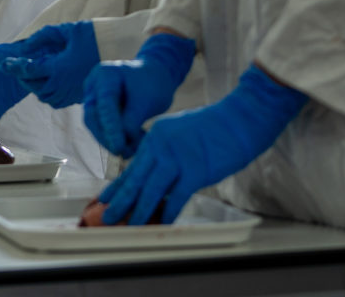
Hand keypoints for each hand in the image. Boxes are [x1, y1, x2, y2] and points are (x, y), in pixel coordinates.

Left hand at [1, 21, 99, 107]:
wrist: (121, 48)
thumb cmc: (95, 36)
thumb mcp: (67, 30)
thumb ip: (44, 36)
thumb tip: (26, 45)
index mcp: (59, 68)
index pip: (28, 70)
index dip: (13, 66)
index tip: (3, 64)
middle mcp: (63, 84)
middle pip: (33, 86)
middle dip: (23, 76)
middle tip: (18, 66)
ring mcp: (71, 93)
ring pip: (43, 96)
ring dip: (35, 85)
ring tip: (34, 73)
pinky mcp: (78, 97)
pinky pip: (55, 100)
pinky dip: (47, 92)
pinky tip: (49, 81)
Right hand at [81, 32, 194, 156]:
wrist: (156, 77)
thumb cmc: (153, 84)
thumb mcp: (146, 101)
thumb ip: (131, 120)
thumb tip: (119, 145)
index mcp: (105, 75)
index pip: (104, 105)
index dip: (111, 128)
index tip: (119, 147)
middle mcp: (94, 85)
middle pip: (92, 117)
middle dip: (106, 138)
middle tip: (123, 152)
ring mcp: (94, 98)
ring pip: (95, 126)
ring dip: (111, 142)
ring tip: (132, 149)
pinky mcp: (99, 111)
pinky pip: (102, 129)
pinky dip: (115, 139)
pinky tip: (133, 144)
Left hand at [97, 65, 306, 225]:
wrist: (239, 119)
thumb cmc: (214, 128)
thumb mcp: (180, 133)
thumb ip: (165, 153)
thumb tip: (154, 177)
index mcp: (156, 136)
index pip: (132, 165)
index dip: (118, 184)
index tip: (105, 197)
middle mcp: (161, 145)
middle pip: (136, 179)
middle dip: (120, 201)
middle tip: (107, 216)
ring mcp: (177, 157)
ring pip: (152, 190)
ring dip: (139, 211)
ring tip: (130, 225)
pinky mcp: (195, 170)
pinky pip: (177, 197)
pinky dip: (169, 212)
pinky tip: (162, 223)